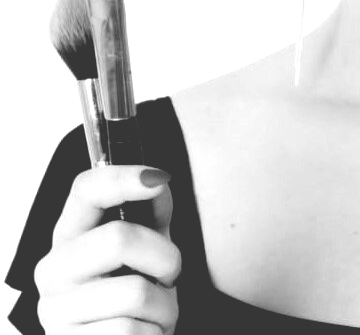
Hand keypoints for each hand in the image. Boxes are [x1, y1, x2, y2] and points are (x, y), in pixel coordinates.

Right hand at [33, 165, 180, 333]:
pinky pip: (132, 331)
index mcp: (70, 236)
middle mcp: (53, 270)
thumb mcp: (147, 247)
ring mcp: (56, 312)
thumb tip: (157, 181)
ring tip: (154, 310)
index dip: (123, 177)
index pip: (85, 190)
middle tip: (168, 274)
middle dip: (165, 257)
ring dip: (164, 304)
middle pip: (118, 238)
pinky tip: (142, 331)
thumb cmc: (134, 294)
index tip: (157, 178)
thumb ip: (152, 213)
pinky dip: (153, 332)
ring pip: (135, 292)